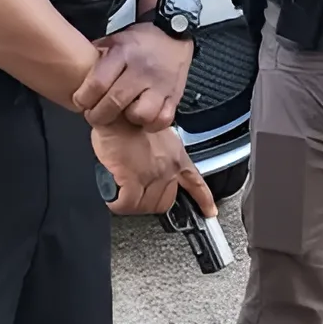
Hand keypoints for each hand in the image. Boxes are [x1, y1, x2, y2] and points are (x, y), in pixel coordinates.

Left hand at [73, 22, 193, 131]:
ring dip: (128, 119)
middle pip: (115, 103)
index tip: (80, 102)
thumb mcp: (114, 40)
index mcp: (123, 53)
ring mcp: (160, 84)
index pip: (97, 83)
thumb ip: (96, 57)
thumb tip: (73, 74)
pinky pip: (162, 120)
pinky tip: (144, 117)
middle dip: (99, 115)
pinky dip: (151, 124)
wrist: (173, 33)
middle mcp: (141, 70)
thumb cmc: (139, 42)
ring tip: (123, 114)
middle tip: (95, 115)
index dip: (83, 99)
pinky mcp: (175, 96)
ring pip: (141, 114)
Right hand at [90, 120, 216, 216]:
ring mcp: (152, 175)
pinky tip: (113, 196)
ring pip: (145, 207)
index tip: (209, 212)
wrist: (117, 111)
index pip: (196, 184)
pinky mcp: (132, 179)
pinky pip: (126, 204)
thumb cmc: (130, 120)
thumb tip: (152, 169)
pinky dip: (118, 204)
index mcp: (177, 157)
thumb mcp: (158, 136)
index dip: (203, 200)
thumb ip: (162, 155)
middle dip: (149, 202)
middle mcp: (169, 168)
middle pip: (165, 203)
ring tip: (121, 193)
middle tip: (136, 195)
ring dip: (131, 204)